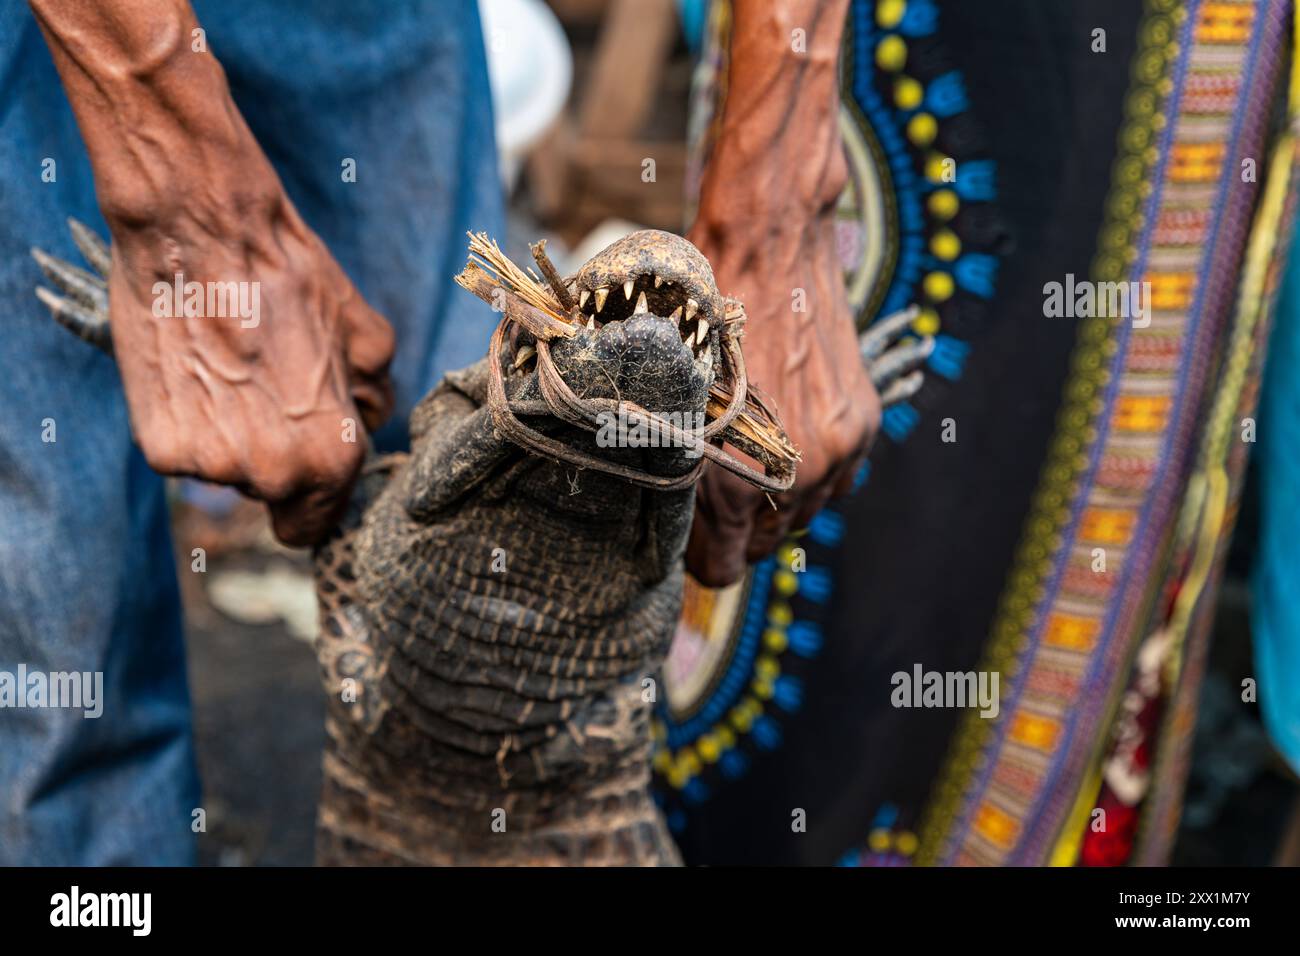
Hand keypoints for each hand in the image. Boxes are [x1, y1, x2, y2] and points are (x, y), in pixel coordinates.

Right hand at [106, 186, 394, 545]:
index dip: (312, 498)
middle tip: (264, 391)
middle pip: (271, 496)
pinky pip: (182, 451)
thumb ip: (375, 395)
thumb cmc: (291, 279)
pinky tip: (194, 370)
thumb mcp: (366, 335)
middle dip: (272, 455)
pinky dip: (185, 421)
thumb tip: (369, 418)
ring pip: (224, 473)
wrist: (199, 233)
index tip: (303, 468)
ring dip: (228, 437)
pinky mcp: (158, 448)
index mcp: (331, 458)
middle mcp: (272, 475)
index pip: (315, 524)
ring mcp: (210, 466)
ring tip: (230, 370)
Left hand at [683, 0, 876, 586]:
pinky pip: (840, 477)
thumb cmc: (697, 315)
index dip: (701, 554)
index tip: (691, 531)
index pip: (723, 568)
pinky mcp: (863, 422)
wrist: (768, 244)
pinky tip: (786, 434)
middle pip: (769, 545)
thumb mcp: (663, 401)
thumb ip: (673, 475)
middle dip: (739, 527)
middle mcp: (796, 475)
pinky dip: (814, 467)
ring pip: (807, 512)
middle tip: (715, 489)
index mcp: (736, 480)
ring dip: (778, 498)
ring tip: (750, 457)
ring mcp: (839, 449)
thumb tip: (681, 522)